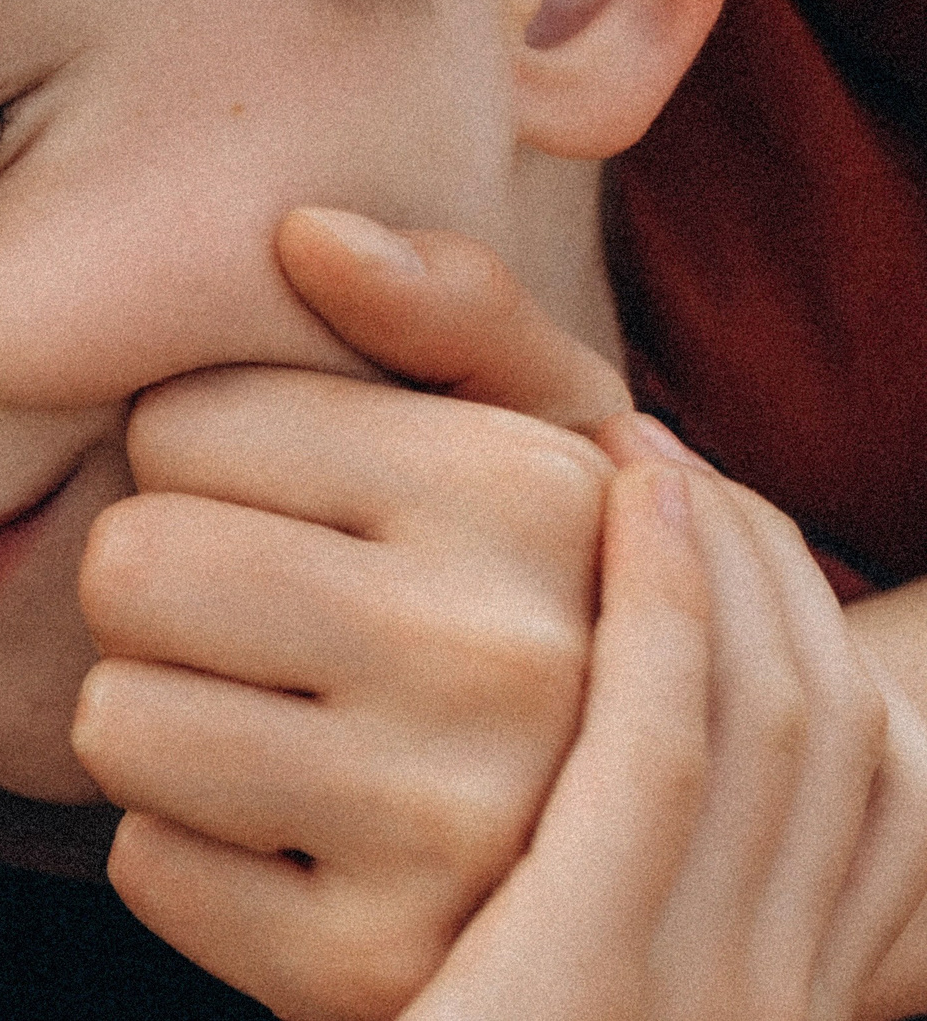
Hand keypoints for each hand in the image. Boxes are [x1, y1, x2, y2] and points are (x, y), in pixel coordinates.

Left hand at [75, 210, 627, 1019]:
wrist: (644, 860)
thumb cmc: (551, 595)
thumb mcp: (547, 434)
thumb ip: (447, 308)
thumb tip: (305, 232)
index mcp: (522, 494)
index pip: (182, 422)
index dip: (208, 462)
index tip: (293, 509)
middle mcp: (497, 656)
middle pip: (127, 562)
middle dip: (164, 587)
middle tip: (258, 622)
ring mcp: (436, 826)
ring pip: (113, 718)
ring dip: (162, 718)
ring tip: (271, 722)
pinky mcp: (362, 965)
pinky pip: (143, 862)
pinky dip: (186, 848)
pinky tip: (285, 835)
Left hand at [406, 443, 926, 1020]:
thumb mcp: (541, 988)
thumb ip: (580, 900)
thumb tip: (584, 793)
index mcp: (768, 1009)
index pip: (872, 799)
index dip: (811, 640)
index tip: (718, 536)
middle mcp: (763, 1006)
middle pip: (836, 735)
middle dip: (771, 571)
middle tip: (665, 457)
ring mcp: (697, 995)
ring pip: (776, 717)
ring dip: (724, 555)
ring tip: (640, 449)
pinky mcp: (582, 970)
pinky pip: (659, 750)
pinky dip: (668, 607)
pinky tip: (627, 500)